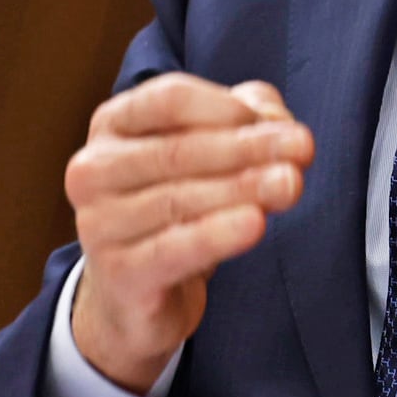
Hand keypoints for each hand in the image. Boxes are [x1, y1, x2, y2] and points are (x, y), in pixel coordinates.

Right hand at [64, 73, 314, 394]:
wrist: (135, 296)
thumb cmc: (176, 209)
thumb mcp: (210, 153)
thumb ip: (245, 120)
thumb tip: (275, 119)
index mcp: (112, 125)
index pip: (168, 99)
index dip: (227, 108)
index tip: (279, 124)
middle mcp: (93, 170)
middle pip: (177, 150)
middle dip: (248, 148)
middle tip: (303, 150)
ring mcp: (98, 224)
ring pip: (178, 199)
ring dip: (243, 188)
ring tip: (291, 185)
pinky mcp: (118, 274)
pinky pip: (173, 249)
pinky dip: (217, 234)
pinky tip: (255, 224)